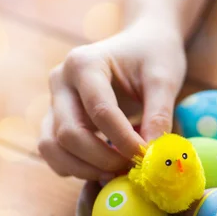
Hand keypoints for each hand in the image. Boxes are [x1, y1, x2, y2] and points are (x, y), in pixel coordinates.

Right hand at [38, 17, 186, 179]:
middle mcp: (61, 81)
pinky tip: (105, 168)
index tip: (147, 156)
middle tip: (133, 167)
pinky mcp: (56, 119)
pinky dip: (76, 168)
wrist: (143, 44)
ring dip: (84, 169)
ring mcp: (54, 101)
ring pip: (52, 147)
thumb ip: (160, 115)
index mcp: (84, 63)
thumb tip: (153, 156)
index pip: (100, 111)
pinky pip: (53, 153)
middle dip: (102, 158)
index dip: (124, 140)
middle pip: (69, 133)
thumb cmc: (154, 56)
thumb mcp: (164, 80)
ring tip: (118, 172)